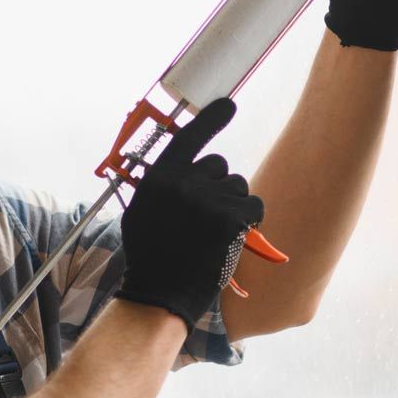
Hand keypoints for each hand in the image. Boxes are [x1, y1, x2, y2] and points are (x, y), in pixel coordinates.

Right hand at [116, 98, 264, 326]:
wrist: (160, 293)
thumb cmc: (150, 256)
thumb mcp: (143, 212)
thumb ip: (164, 187)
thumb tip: (186, 174)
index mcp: (159, 178)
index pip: (189, 138)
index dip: (210, 120)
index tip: (228, 105)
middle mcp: (183, 183)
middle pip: (220, 167)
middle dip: (219, 187)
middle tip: (207, 217)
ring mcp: (208, 200)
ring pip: (239, 188)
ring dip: (234, 206)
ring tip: (215, 233)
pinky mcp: (231, 220)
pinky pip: (255, 207)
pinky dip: (250, 221)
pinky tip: (234, 237)